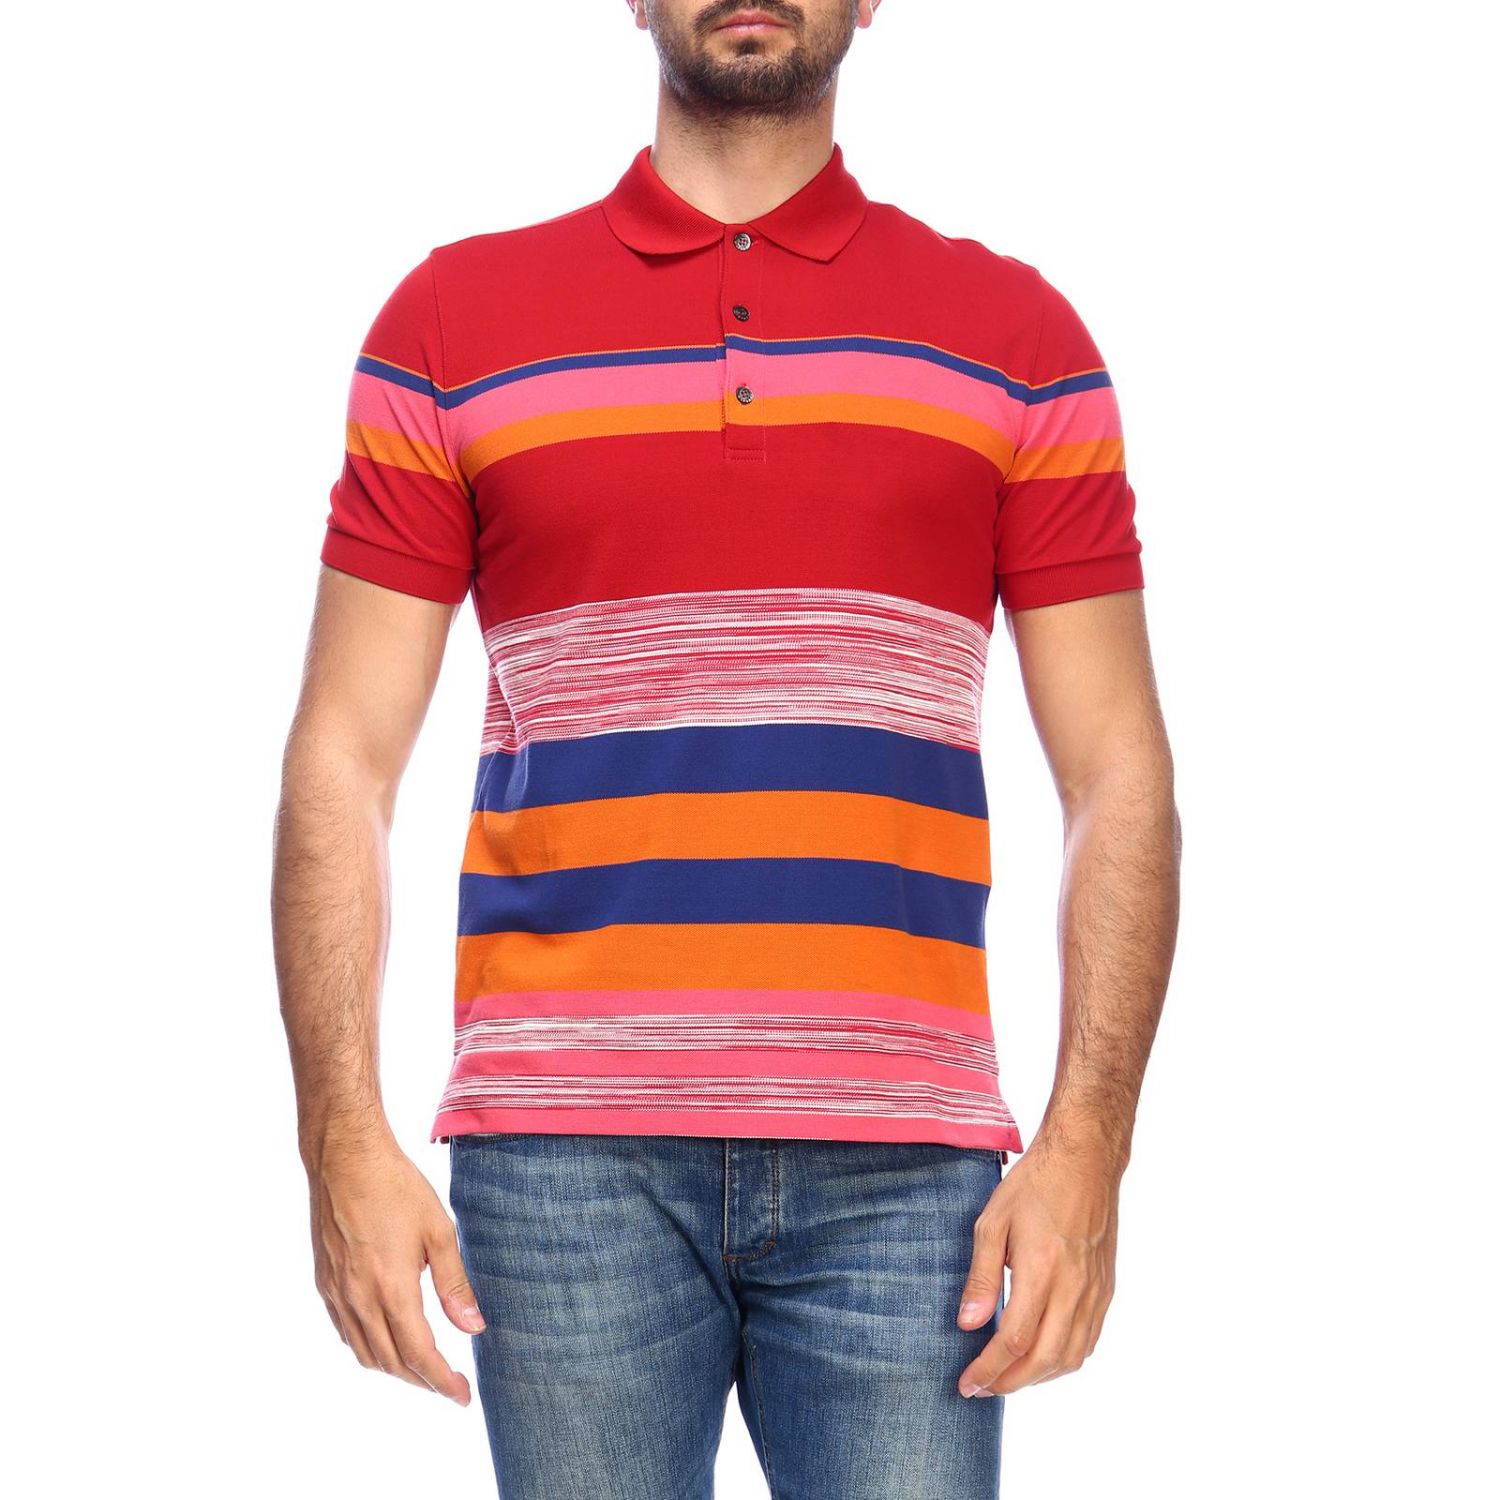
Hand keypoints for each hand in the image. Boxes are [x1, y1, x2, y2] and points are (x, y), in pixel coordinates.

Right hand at [308, 1138, 484, 1403]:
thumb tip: (473, 1327)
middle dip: (422, 1381)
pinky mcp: (324, 1283)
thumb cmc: (396, 1187)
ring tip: (422, 1367)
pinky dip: (369, 1348)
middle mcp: (359, 1299)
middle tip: (449, 1384)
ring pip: (365, 1353)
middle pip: (392, 1363)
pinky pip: (346, 1333)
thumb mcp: (438, 1230)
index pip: (420, 1355)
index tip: (463, 1395)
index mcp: (392, 1288)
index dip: (443, 1382)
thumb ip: (454, 1283)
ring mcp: (336, 1294)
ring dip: (395, 1368)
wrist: (344, 1159)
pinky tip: (385, 1339)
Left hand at [955, 1134, 1119, 1396]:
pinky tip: (1041, 1356)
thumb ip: (981, 1276)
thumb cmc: (1034, 1185)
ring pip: (1070, 1357)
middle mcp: (1074, 1288)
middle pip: (1044, 1360)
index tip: (967, 1384)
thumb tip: (969, 1324)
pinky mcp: (1106, 1289)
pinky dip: (1063, 1360)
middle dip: (1009, 1383)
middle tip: (982, 1387)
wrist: (1085, 1161)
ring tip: (1007, 1376)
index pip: (1015, 1340)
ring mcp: (1095, 1291)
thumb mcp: (993, 1221)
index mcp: (1042, 1270)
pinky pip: (1088, 1340)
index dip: (989, 1369)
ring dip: (1037, 1377)